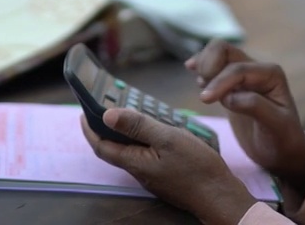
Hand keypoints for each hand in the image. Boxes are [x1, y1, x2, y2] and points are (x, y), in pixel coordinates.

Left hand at [80, 109, 258, 224]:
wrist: (221, 196)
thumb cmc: (197, 168)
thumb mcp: (167, 139)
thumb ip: (138, 126)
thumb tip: (107, 115)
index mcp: (135, 162)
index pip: (101, 146)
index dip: (89, 129)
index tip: (83, 112)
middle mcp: (140, 171)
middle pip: (114, 148)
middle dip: (106, 128)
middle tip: (106, 107)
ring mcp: (153, 175)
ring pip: (132, 151)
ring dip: (127, 133)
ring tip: (132, 113)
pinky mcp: (166, 176)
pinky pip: (148, 155)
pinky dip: (145, 139)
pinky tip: (157, 130)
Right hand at [187, 40, 304, 189]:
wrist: (281, 152)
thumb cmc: (282, 139)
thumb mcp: (276, 125)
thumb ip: (254, 106)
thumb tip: (228, 97)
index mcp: (271, 73)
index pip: (237, 69)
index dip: (219, 81)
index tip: (204, 100)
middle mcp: (256, 68)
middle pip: (223, 49)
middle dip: (208, 64)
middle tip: (202, 89)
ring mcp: (243, 74)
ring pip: (216, 54)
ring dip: (203, 65)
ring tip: (201, 86)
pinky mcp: (231, 84)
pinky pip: (213, 66)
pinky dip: (201, 68)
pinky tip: (195, 76)